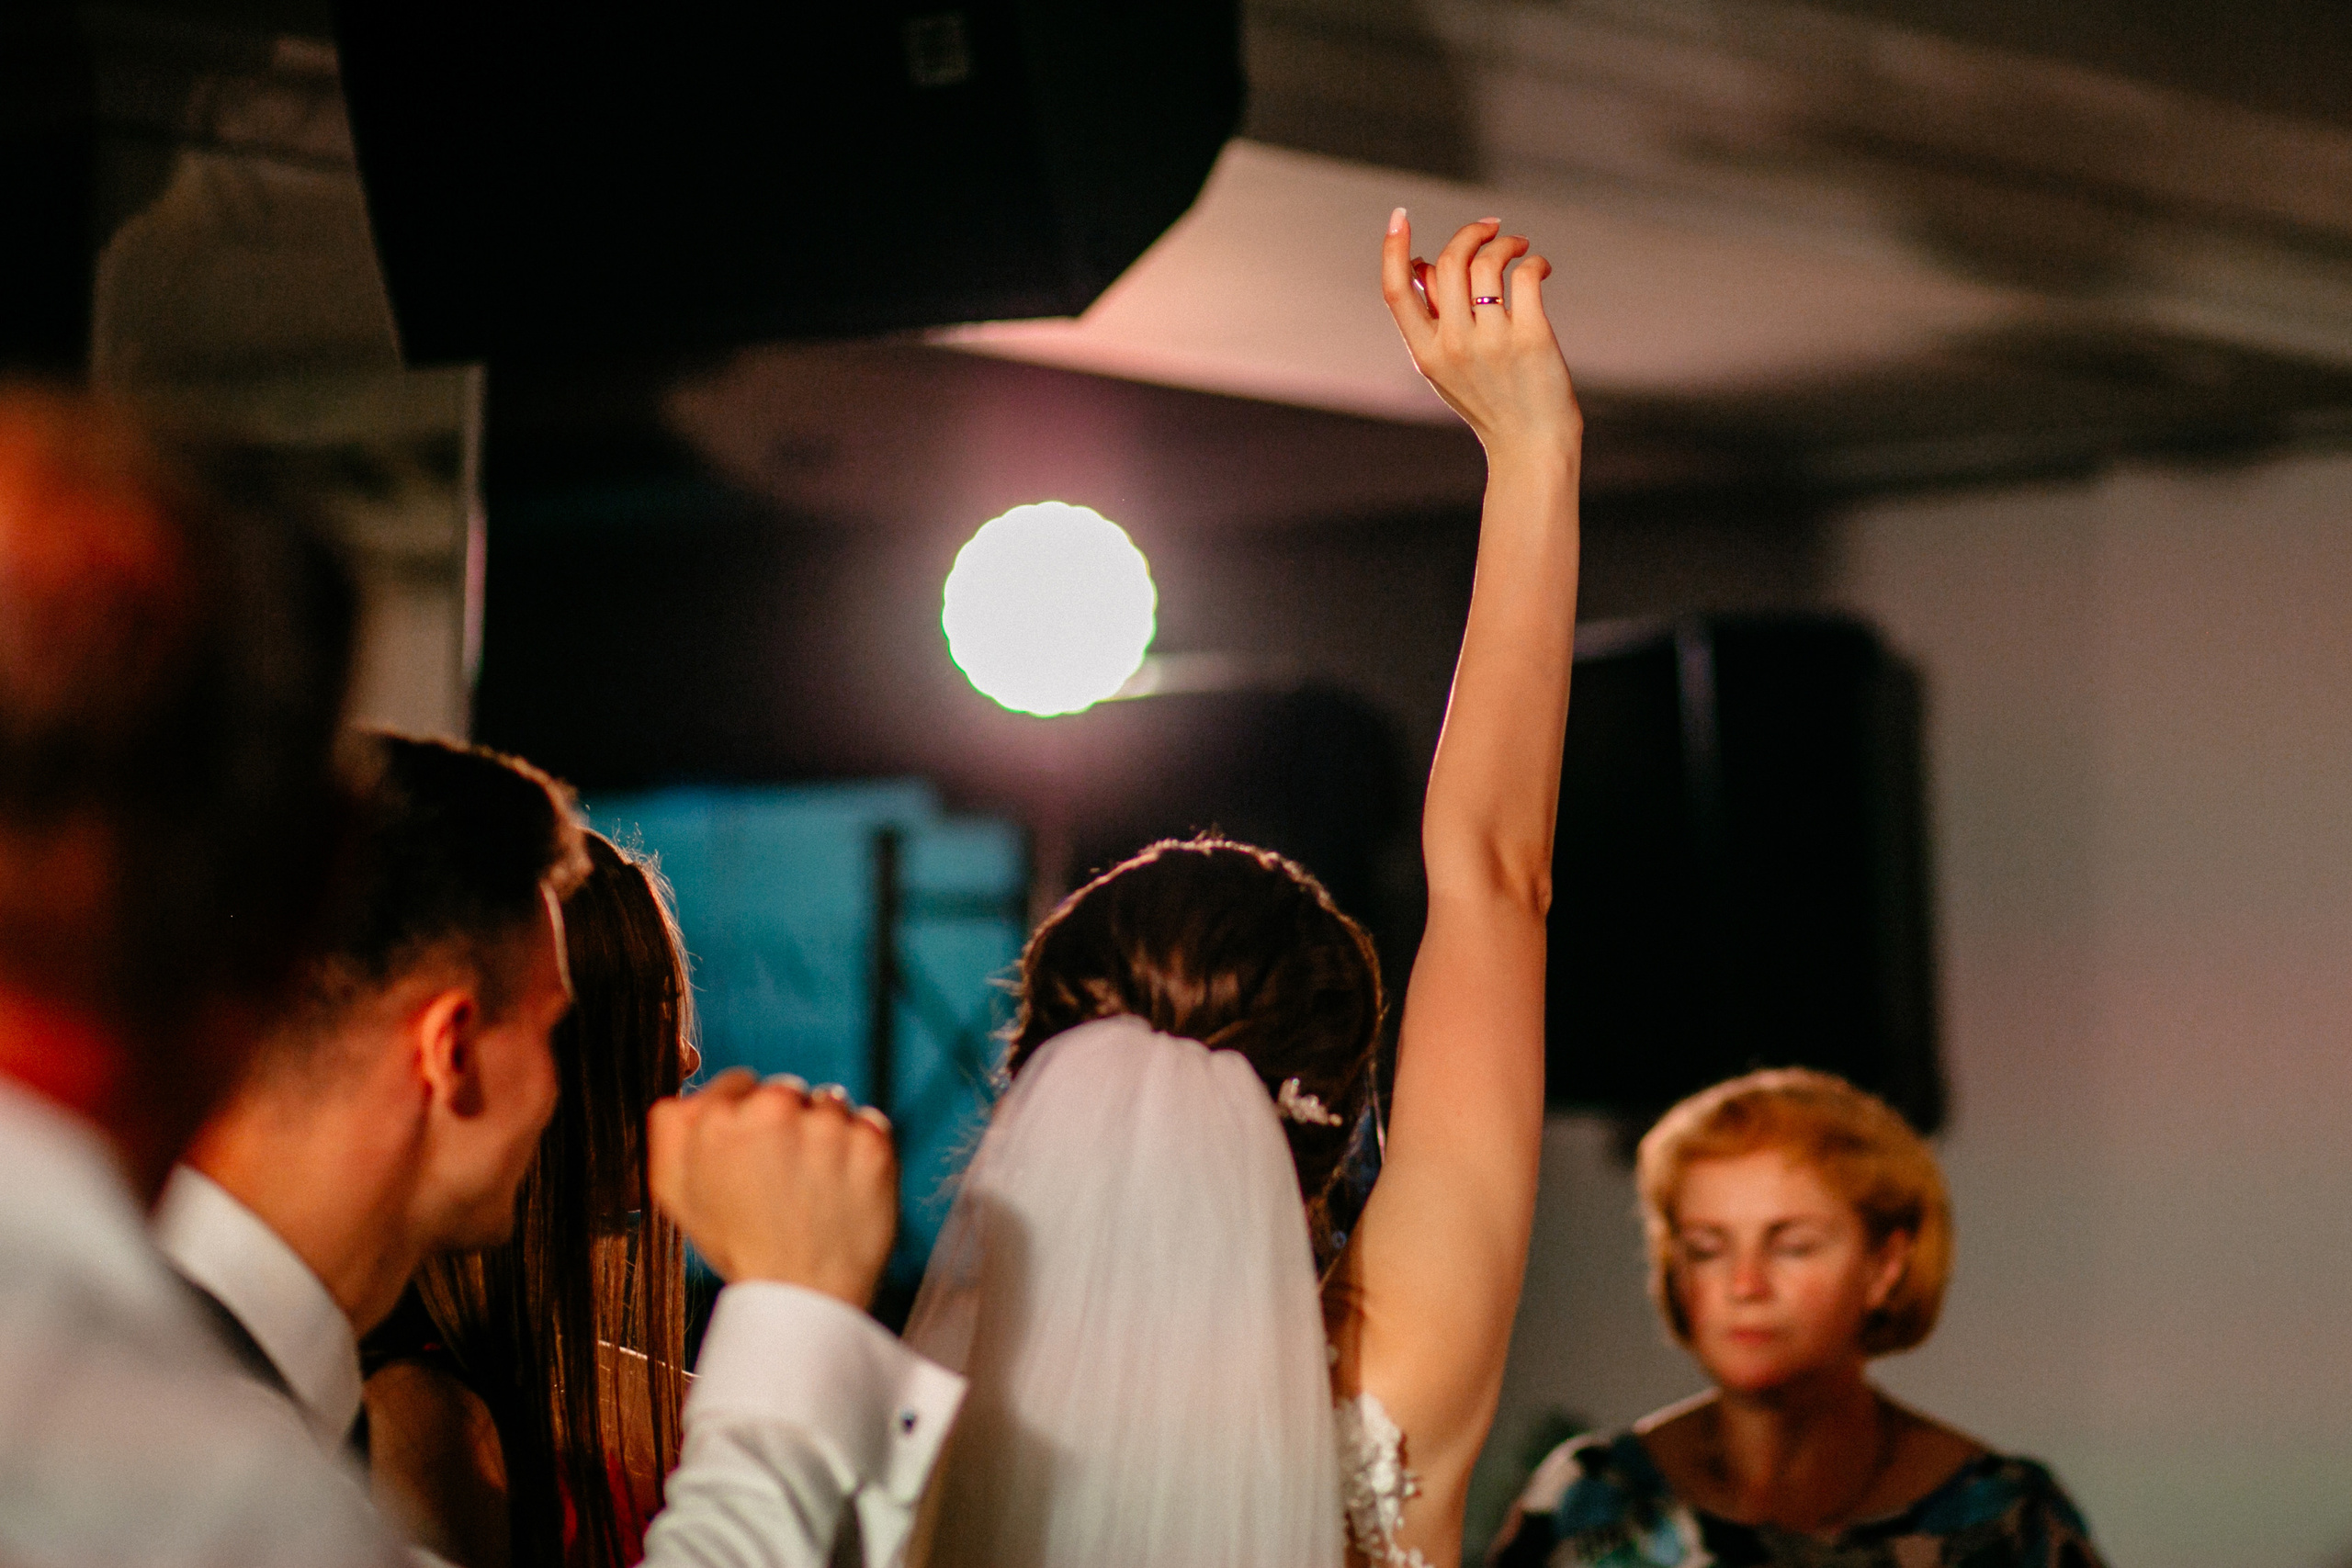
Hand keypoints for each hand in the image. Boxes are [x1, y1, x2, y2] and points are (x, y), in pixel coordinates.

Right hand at [647, 1069, 898, 1306]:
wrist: (802, 1296)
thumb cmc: (740, 1247)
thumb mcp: (676, 1194)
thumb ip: (671, 1132)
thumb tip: (688, 1093)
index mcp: (717, 1120)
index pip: (738, 1084)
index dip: (745, 1121)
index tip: (754, 1154)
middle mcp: (772, 1110)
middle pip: (785, 1091)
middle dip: (787, 1124)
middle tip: (784, 1179)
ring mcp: (827, 1125)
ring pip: (828, 1104)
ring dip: (825, 1135)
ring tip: (814, 1188)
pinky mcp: (872, 1141)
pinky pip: (868, 1123)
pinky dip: (861, 1150)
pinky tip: (844, 1188)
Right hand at [1380, 211, 1579, 459]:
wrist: (1529, 445)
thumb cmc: (1491, 402)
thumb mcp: (1446, 368)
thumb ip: (1433, 322)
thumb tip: (1425, 264)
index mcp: (1425, 353)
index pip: (1395, 291)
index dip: (1392, 249)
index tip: (1399, 216)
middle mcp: (1453, 345)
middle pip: (1449, 262)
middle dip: (1471, 232)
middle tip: (1491, 227)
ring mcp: (1492, 341)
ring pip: (1488, 263)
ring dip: (1506, 242)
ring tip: (1519, 247)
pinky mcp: (1530, 337)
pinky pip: (1525, 276)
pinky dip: (1533, 262)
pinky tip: (1539, 268)